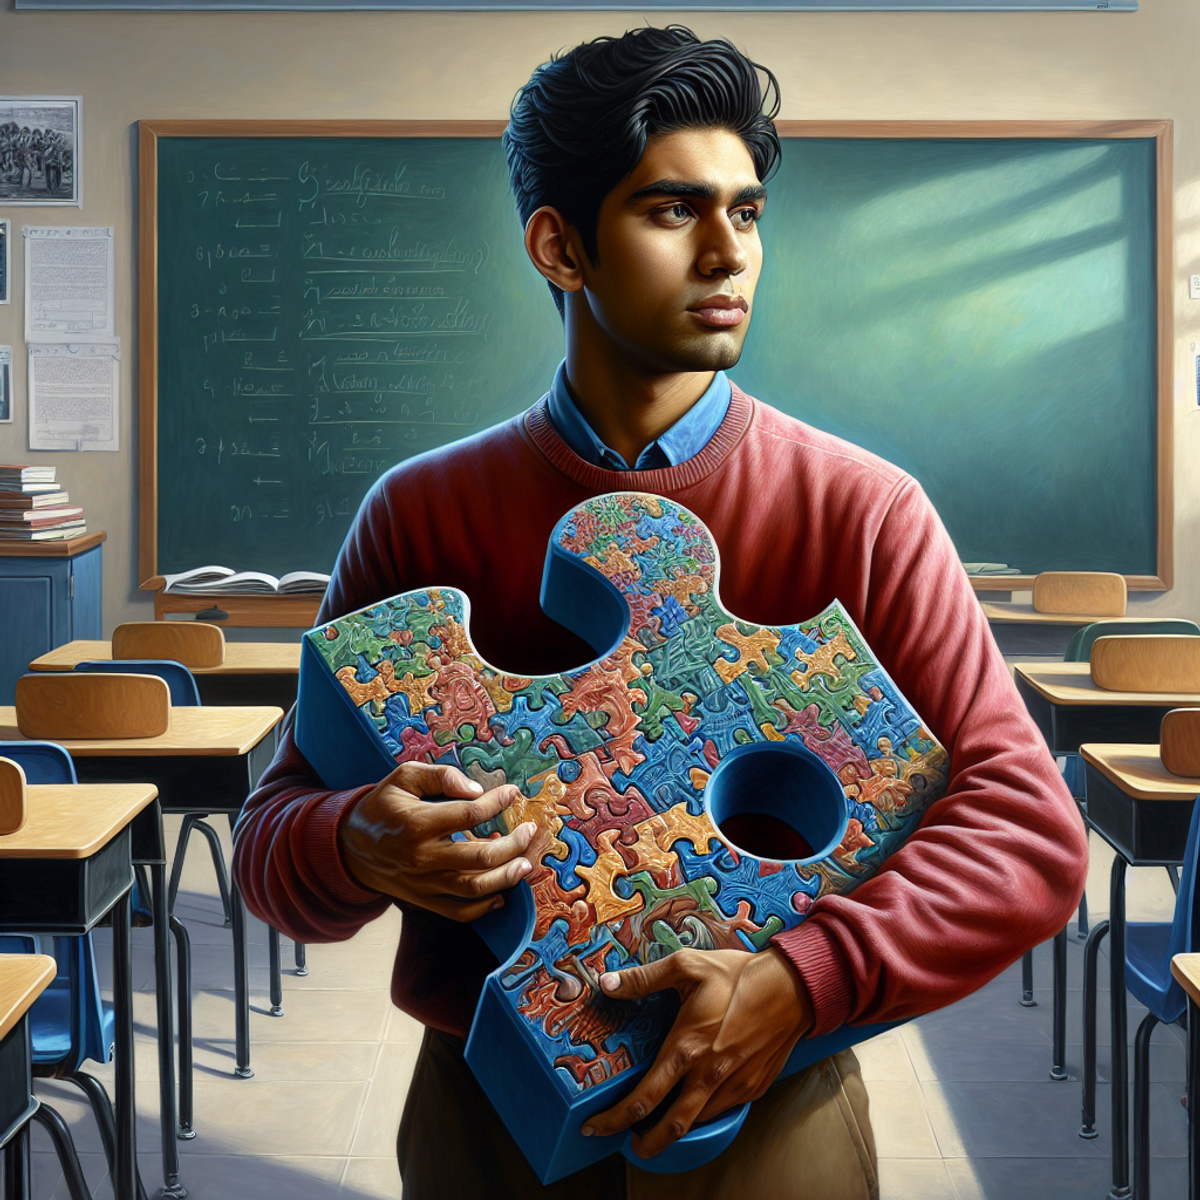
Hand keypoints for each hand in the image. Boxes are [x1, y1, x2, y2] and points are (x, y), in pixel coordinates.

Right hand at [338, 761, 535, 920]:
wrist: (350, 847)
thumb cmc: (383, 806)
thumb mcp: (404, 778)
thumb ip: (441, 776)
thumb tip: (475, 788)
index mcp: (417, 823)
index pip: (470, 815)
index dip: (497, 802)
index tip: (513, 792)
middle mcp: (422, 857)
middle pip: (480, 857)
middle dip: (513, 844)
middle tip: (529, 831)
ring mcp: (423, 884)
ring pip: (474, 888)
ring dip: (507, 877)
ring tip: (526, 863)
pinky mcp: (423, 901)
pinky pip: (459, 912)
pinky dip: (484, 908)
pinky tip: (502, 894)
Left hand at [582, 947, 812, 1157]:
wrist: (794, 989)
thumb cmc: (740, 975)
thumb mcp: (688, 965)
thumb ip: (644, 978)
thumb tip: (606, 984)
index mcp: (686, 1048)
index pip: (643, 1098)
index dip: (615, 1119)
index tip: (595, 1126)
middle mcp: (707, 1075)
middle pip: (670, 1128)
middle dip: (645, 1144)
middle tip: (629, 1145)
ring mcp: (733, 1085)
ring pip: (697, 1122)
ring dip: (674, 1130)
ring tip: (659, 1125)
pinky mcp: (753, 1088)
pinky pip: (722, 1110)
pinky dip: (704, 1113)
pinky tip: (697, 1102)